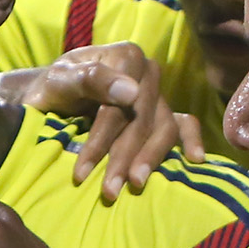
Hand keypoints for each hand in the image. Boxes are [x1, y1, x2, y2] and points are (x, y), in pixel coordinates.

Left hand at [2, 44, 208, 199]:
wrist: (53, 94)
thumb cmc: (54, 87)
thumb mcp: (60, 80)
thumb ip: (91, 79)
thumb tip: (131, 92)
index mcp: (128, 57)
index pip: (122, 103)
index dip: (104, 138)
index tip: (82, 171)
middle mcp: (148, 72)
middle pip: (143, 119)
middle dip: (123, 157)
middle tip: (109, 190)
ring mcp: (157, 94)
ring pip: (163, 128)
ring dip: (150, 159)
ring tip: (135, 185)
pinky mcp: (162, 112)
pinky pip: (184, 124)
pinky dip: (192, 140)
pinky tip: (195, 160)